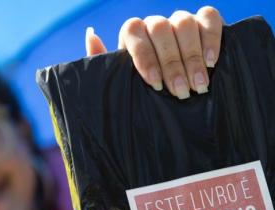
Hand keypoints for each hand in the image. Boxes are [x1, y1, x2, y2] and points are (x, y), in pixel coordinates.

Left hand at [85, 6, 222, 98]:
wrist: (170, 98)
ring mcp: (179, 21)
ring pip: (184, 23)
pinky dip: (211, 37)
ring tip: (197, 86)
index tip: (155, 84)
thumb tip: (91, 32)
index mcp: (132, 36)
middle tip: (180, 93)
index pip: (134, 31)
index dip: (145, 56)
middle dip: (171, 64)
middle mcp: (155, 25)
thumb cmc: (141, 93)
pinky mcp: (204, 23)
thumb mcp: (118, 83)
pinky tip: (211, 62)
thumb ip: (102, 62)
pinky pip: (209, 17)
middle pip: (160, 29)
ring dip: (192, 57)